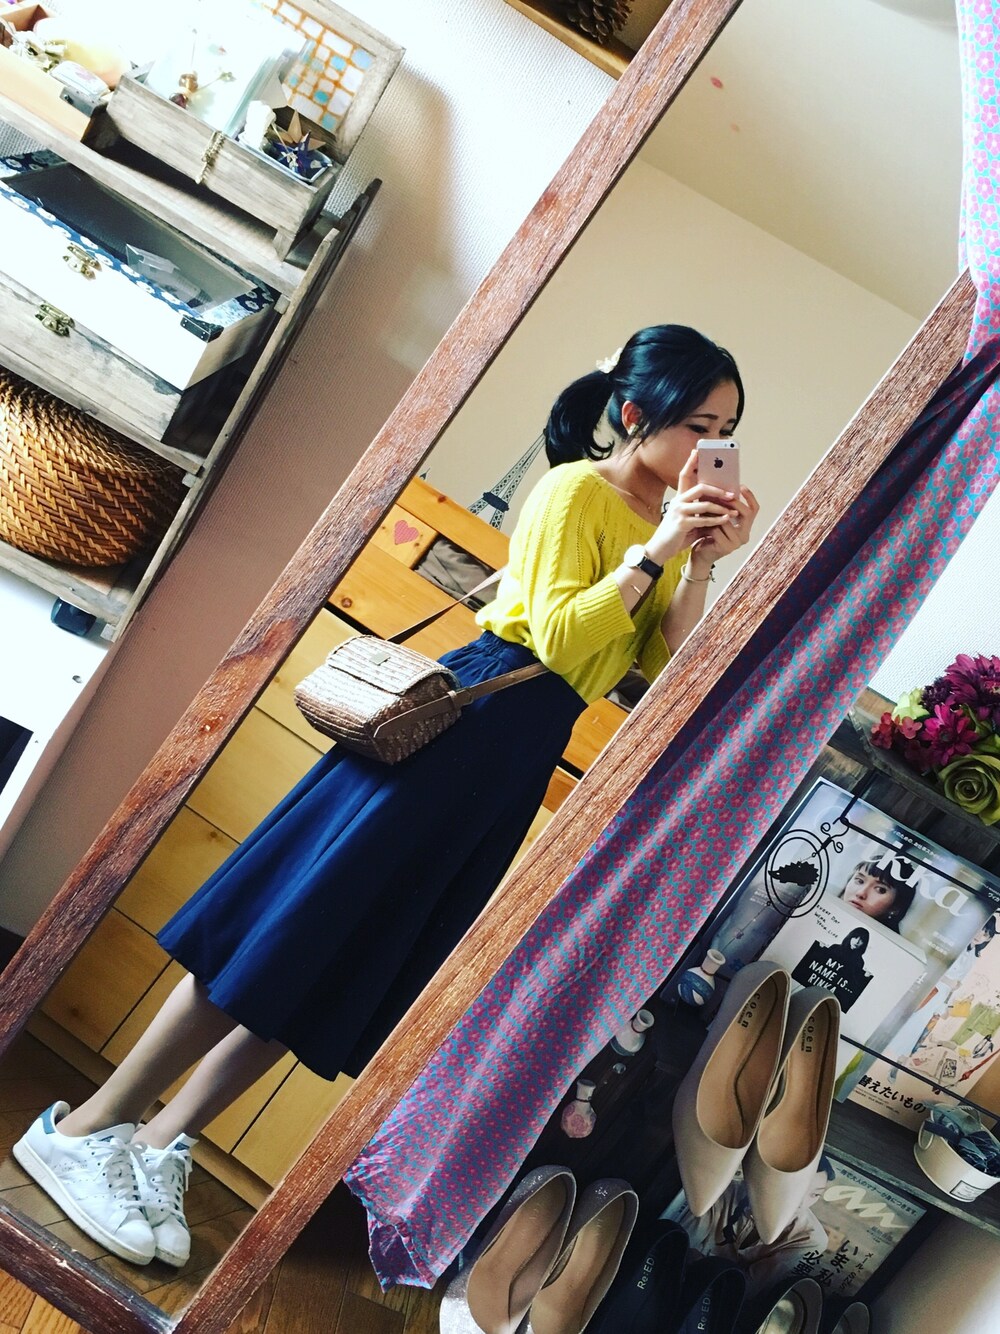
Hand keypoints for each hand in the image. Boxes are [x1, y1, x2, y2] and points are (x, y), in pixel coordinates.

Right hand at [645, 449, 739, 564]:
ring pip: (704, 503)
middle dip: (717, 489)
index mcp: (679, 498)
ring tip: (732, 509)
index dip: (690, 463)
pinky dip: (716, 520)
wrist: (660, 549)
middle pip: (699, 487)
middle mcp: (677, 502)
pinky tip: (725, 520)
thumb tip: (721, 507)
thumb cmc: (676, 534)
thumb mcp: (689, 520)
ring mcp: (678, 512)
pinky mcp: (681, 524)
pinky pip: (703, 519)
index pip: (684, 476)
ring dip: (721, 507)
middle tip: (731, 493)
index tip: (697, 451)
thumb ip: (701, 512)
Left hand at [690, 482, 758, 565]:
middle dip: (733, 502)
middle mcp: (745, 535)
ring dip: (714, 513)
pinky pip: (717, 531)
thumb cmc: (709, 533)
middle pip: (746, 514)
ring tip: (704, 505)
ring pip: (727, 521)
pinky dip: (707, 525)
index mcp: (746, 526)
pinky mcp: (726, 548)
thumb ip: (723, 506)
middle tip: (721, 494)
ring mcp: (737, 543)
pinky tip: (699, 522)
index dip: (750, 497)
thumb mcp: (718, 518)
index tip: (741, 486)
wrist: (701, 554)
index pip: (754, 510)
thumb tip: (721, 484)